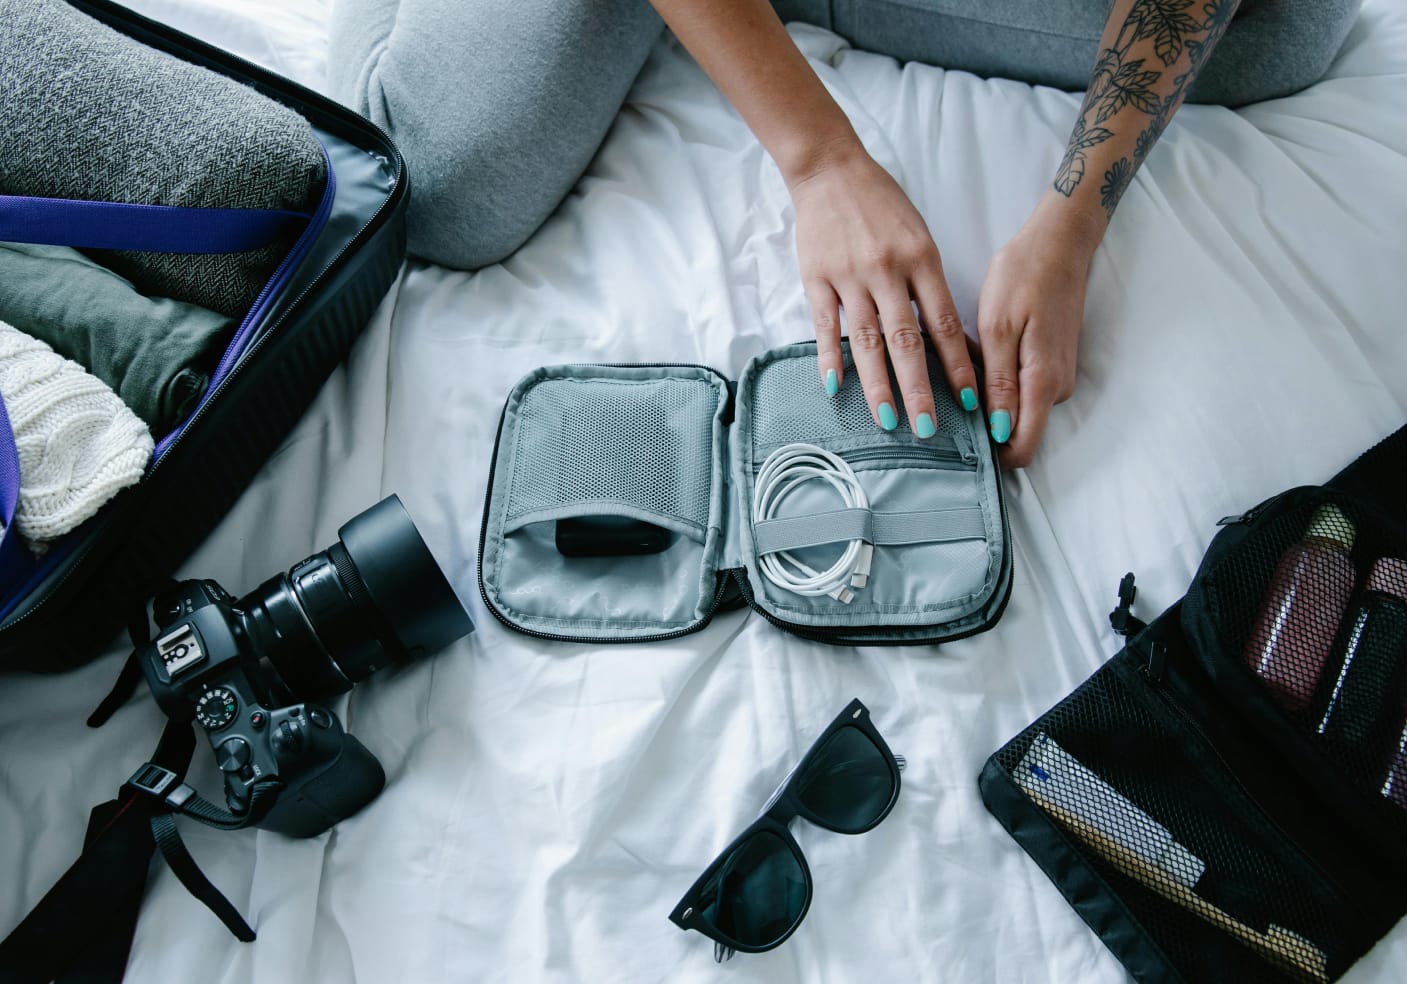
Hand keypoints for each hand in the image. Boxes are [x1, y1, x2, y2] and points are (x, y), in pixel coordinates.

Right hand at [788, 145, 978, 435]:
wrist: (830, 170)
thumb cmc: (881, 204)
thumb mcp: (918, 234)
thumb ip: (926, 283)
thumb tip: (942, 337)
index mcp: (920, 259)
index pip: (944, 323)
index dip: (957, 364)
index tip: (968, 400)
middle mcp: (887, 271)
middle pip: (906, 341)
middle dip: (919, 389)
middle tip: (928, 428)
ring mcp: (849, 276)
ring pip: (866, 341)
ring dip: (878, 385)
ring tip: (887, 420)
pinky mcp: (816, 279)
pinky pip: (825, 327)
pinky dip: (829, 358)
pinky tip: (836, 388)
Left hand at [976, 191, 1103, 467]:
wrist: (1059, 242)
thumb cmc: (1024, 277)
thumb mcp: (999, 328)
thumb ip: (999, 383)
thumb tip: (999, 431)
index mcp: (1042, 383)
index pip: (1022, 448)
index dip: (991, 453)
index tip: (955, 437)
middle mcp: (1056, 388)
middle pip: (1017, 431)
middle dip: (983, 421)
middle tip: (952, 387)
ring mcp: (1058, 376)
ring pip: (1017, 407)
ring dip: (990, 395)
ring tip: (968, 360)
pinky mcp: (1053, 362)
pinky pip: (1023, 386)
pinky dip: (999, 377)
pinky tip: (984, 349)